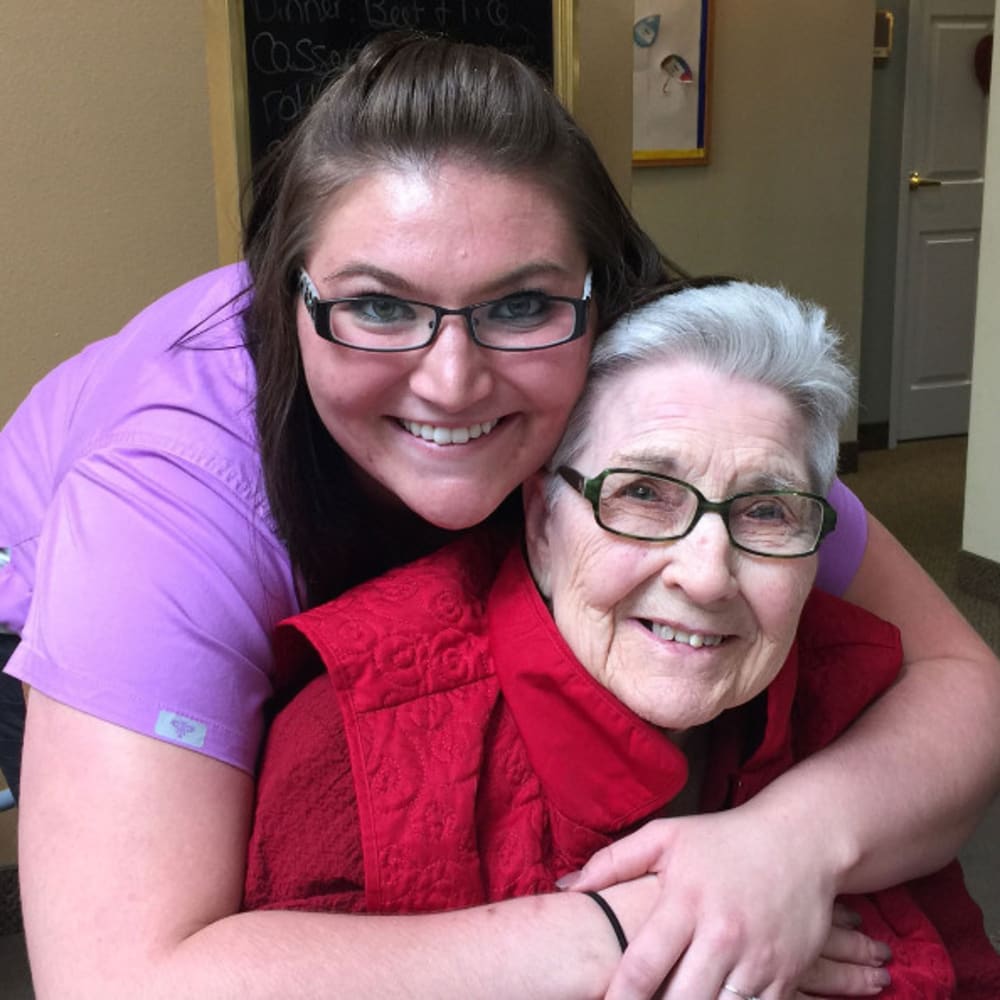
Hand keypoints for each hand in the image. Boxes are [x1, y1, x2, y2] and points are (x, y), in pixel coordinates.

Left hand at [563, 808, 877, 999]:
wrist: (801, 840)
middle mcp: (721, 935)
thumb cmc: (723, 839)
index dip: (618, 999)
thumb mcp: (665, 837)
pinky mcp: (785, 976)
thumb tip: (566, 887)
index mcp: (685, 901)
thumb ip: (612, 862)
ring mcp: (756, 960)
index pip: (644, 965)